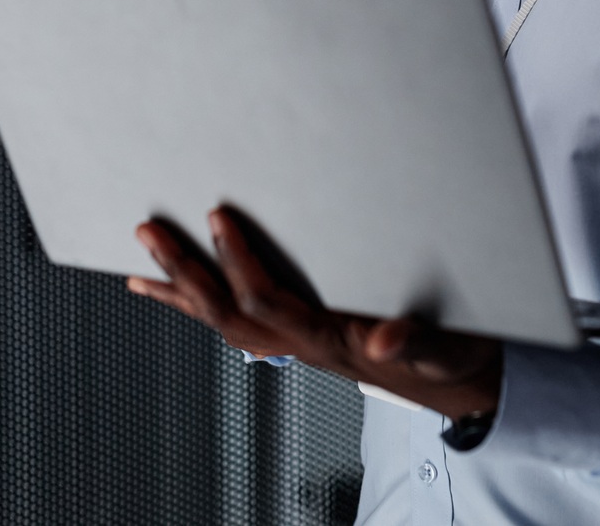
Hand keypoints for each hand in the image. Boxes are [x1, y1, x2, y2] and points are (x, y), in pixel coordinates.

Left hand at [126, 206, 502, 419]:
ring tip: (142, 265)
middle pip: (224, 313)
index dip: (237, 261)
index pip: (266, 300)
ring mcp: (293, 346)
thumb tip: (383, 339)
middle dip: (183, 272)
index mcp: (327, 338)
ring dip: (179, 291)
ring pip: (221, 322)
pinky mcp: (294, 339)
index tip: (218, 218)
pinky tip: (178, 293)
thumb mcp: (444, 344)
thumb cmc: (447, 354)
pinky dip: (197, 306)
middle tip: (151, 232)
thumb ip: (415, 340)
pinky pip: (233, 324)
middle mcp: (300, 345)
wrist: (456, 380)